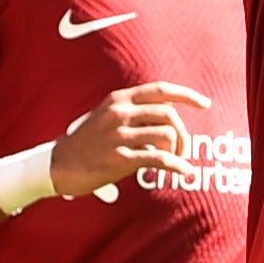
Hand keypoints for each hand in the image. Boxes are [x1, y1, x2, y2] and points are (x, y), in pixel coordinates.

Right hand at [50, 81, 213, 202]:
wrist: (58, 165)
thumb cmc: (87, 143)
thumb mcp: (106, 116)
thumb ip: (133, 111)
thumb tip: (168, 118)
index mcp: (119, 99)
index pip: (161, 90)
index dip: (187, 95)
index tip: (205, 103)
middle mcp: (120, 113)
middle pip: (169, 115)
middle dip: (183, 133)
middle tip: (182, 148)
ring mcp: (120, 135)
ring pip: (167, 135)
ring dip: (179, 151)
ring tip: (177, 161)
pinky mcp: (120, 158)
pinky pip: (160, 159)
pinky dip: (178, 166)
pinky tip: (184, 172)